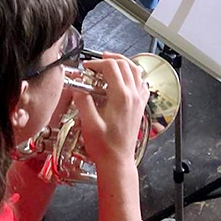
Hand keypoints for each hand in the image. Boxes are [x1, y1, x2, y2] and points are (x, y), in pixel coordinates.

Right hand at [74, 54, 149, 172]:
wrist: (117, 161)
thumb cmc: (104, 146)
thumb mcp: (89, 124)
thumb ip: (83, 102)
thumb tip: (78, 87)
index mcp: (121, 97)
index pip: (111, 67)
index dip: (96, 63)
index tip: (86, 68)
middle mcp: (133, 96)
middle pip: (125, 65)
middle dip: (109, 59)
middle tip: (96, 61)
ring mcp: (138, 101)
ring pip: (136, 71)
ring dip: (123, 63)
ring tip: (111, 63)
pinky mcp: (139, 107)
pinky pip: (142, 84)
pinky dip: (135, 76)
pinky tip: (127, 79)